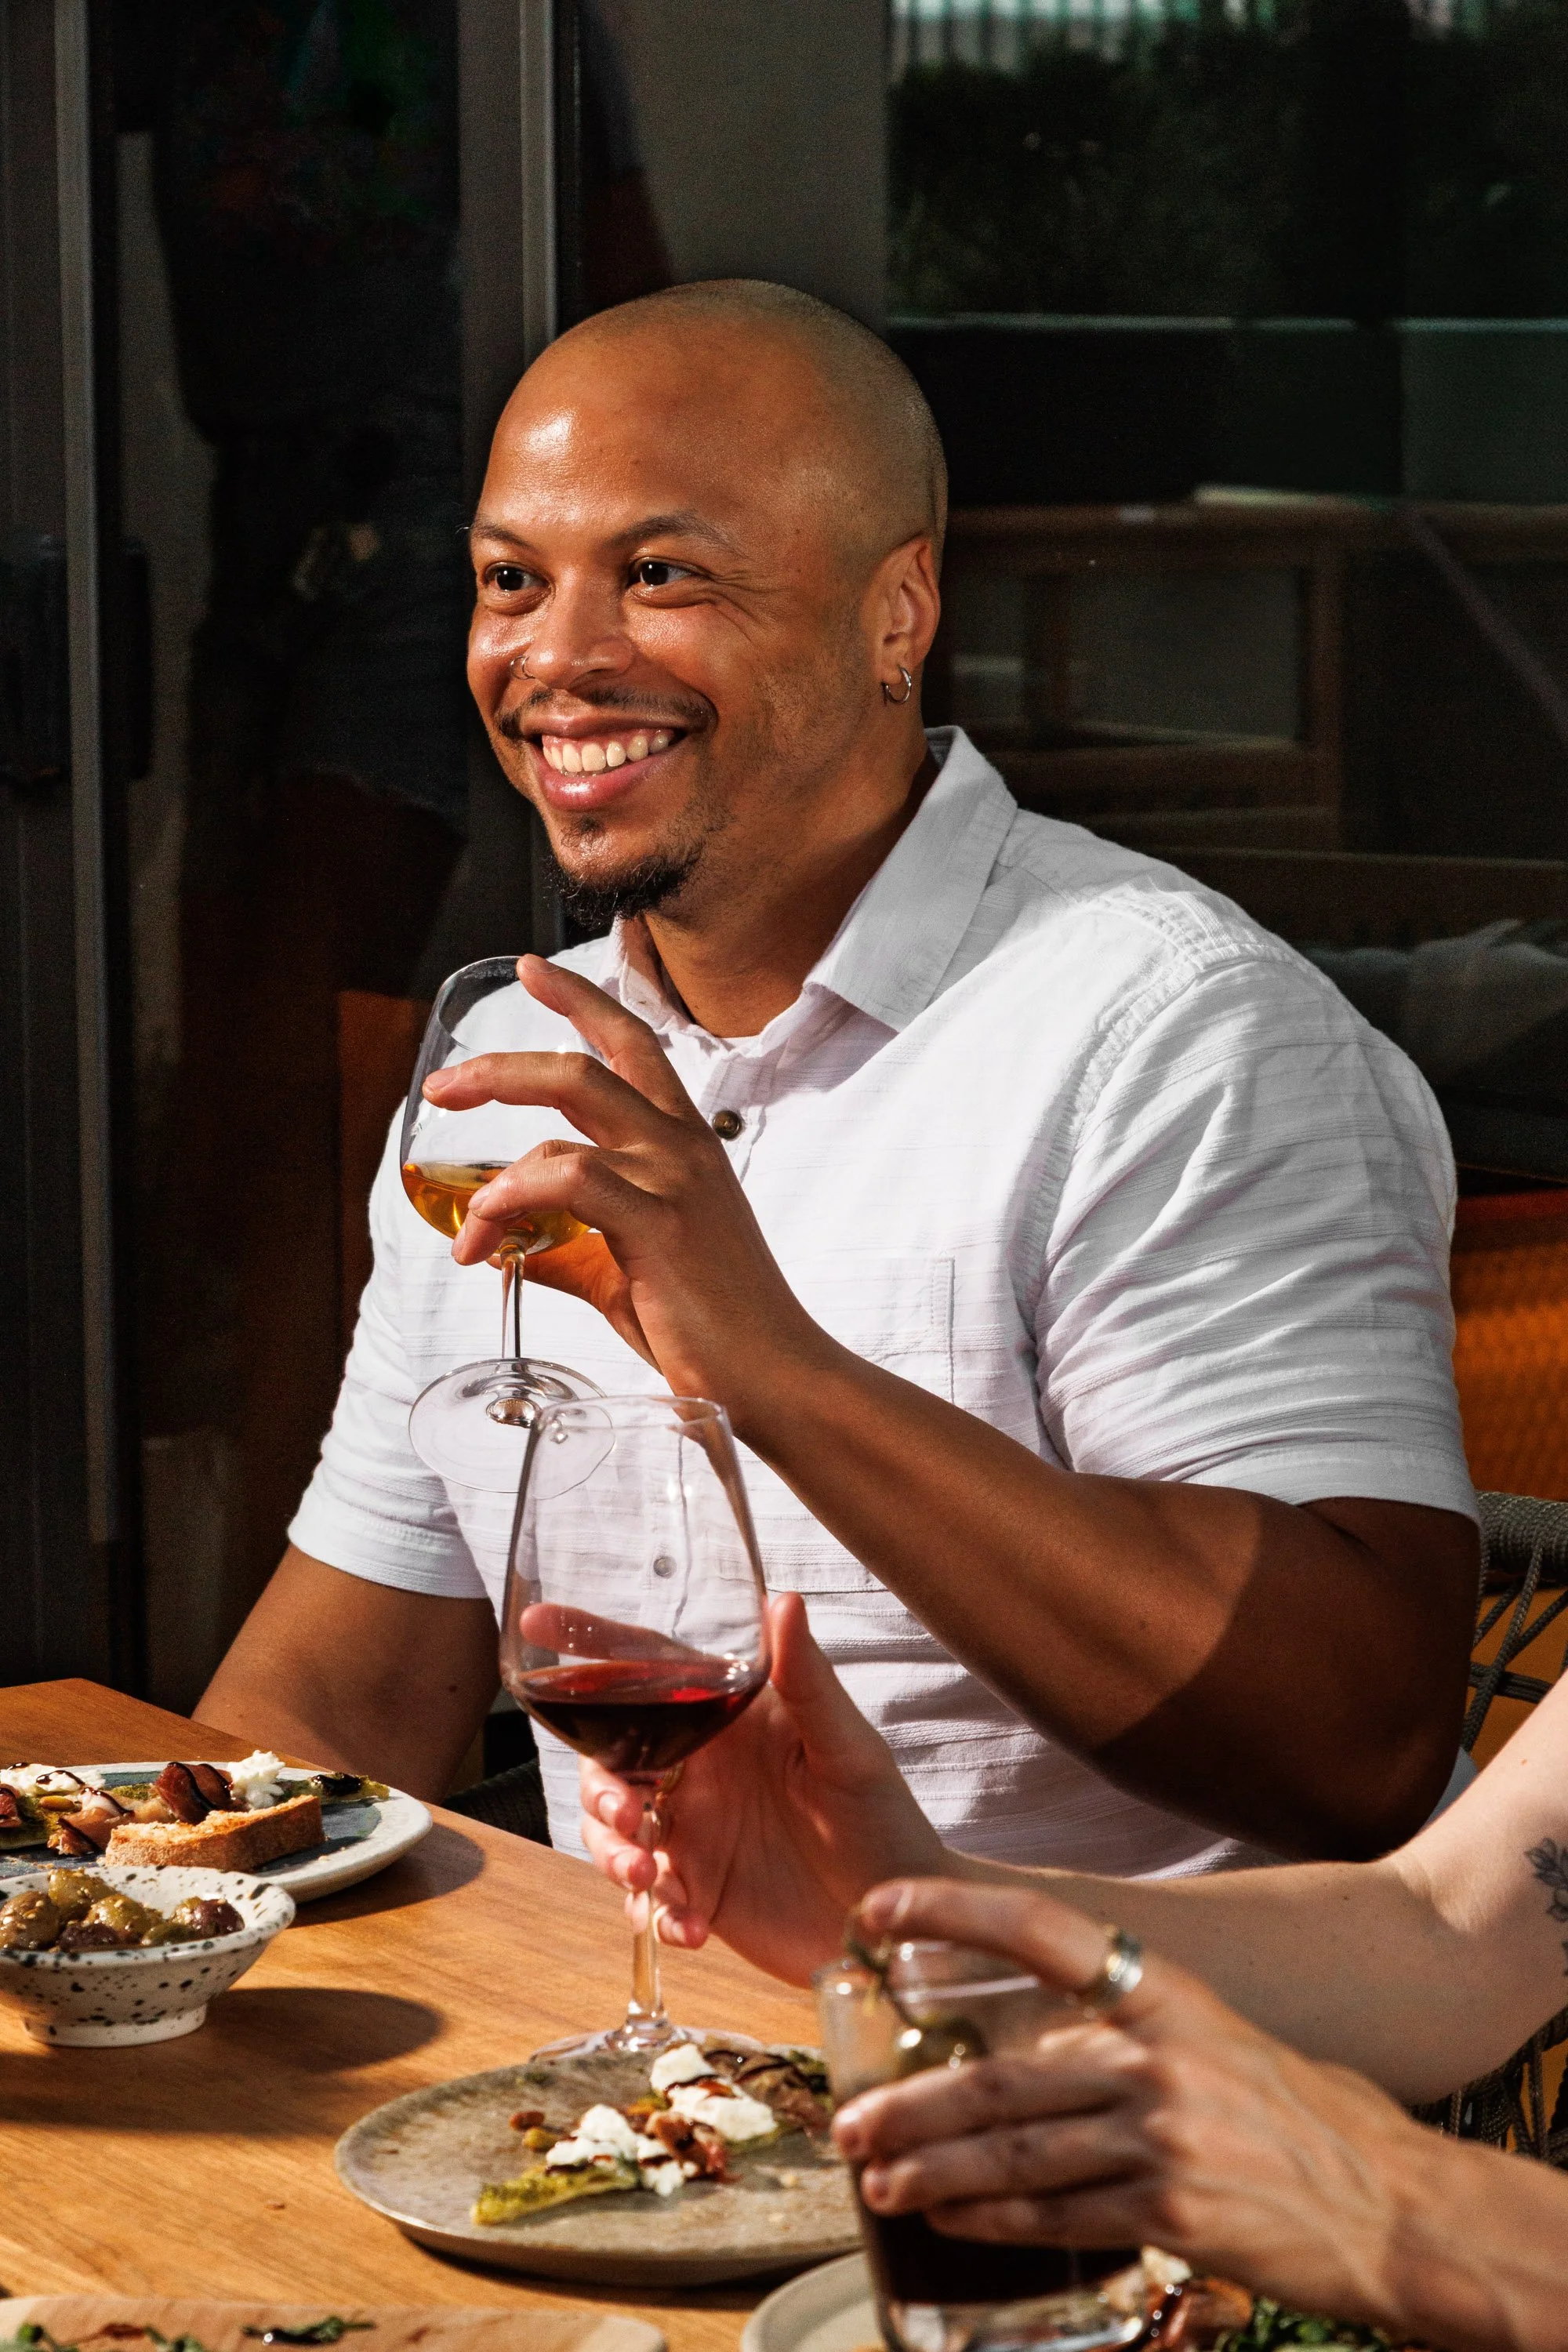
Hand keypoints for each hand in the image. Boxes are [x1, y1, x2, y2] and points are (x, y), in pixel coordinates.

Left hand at [420, 956, 835, 1428]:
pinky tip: (488, 1231)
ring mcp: (674, 1178)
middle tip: (442, 1088)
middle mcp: (682, 1145)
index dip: (582, 1001)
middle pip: (585, 1064)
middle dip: (501, 1067)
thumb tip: (506, 1245)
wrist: (776, 1381)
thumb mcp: (628, 1274)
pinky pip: (569, 1177)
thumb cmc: (713, 1331)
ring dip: (491, 1165)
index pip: (634, 1045)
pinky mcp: (661, 1222)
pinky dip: (514, 1196)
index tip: (534, 970)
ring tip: (461, 1222)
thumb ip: (568, 1248)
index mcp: (685, 1144)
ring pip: (570, 1108)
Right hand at [579, 1591, 947, 1982]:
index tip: (541, 1620)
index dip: (592, 1643)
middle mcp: (701, 1769)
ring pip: (613, 1831)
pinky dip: (655, 1914)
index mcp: (729, 1720)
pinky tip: (688, 1927)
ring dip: (614, 1853)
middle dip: (597, 1787)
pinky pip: (648, 1899)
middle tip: (628, 1817)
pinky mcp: (698, 1893)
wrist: (900, 1924)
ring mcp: (694, 1833)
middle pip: (610, 1759)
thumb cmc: (885, 1821)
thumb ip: (807, 1681)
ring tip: (651, 1878)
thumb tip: (784, 1598)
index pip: (651, 1668)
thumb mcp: (848, 1749)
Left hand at [833, 1877, 1431, 2334]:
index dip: (954, 1911)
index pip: (1043, 1930)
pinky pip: (1056, 2216)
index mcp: (1166, 1994)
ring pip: (1015, 2156)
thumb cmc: (1303, 2115)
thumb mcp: (1222, 2038)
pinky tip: (949, 2219)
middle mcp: (1158, 2058)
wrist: (1394, 2204)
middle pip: (1002, 2079)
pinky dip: (991, 2219)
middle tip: (849, 2120)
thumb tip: (1038, 2047)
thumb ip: (1133, 2034)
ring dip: (932, 2171)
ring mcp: (1164, 2139)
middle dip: (911, 2104)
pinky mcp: (1171, 2214)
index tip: (878, 1907)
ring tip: (876, 2179)